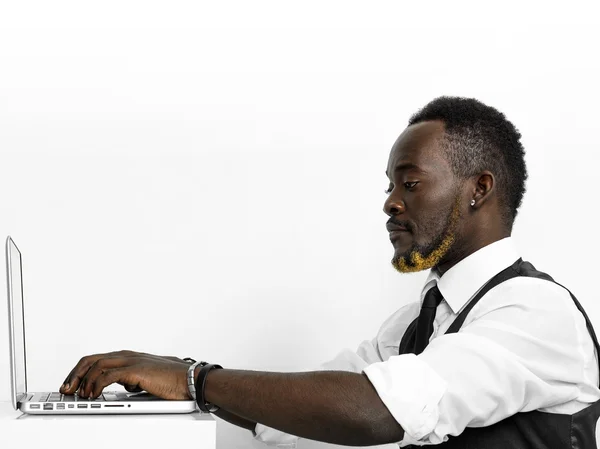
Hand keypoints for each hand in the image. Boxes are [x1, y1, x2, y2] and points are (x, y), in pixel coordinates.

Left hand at [58, 350, 192, 399]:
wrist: (191, 379)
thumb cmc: (174, 379)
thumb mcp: (148, 378)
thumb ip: (135, 378)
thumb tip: (126, 386)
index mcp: (129, 356)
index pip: (97, 358)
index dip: (80, 371)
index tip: (71, 383)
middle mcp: (128, 355)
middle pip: (91, 359)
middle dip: (74, 374)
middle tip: (66, 389)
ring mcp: (131, 361)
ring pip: (96, 365)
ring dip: (83, 381)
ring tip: (78, 395)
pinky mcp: (136, 370)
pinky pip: (108, 374)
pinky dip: (96, 385)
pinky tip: (93, 394)